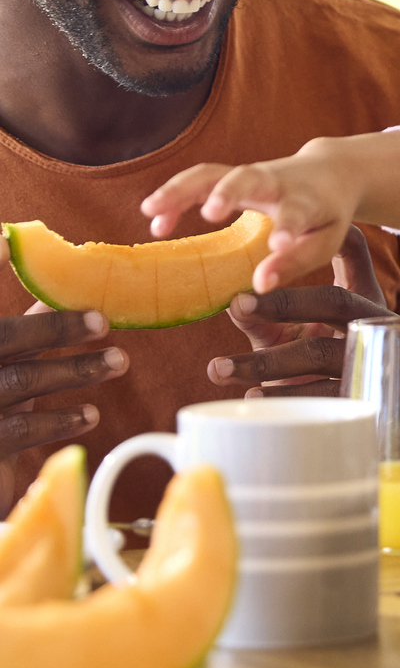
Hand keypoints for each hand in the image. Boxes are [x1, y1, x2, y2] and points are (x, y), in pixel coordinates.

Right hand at [0, 284, 126, 513]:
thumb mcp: (10, 356)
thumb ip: (33, 324)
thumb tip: (77, 286)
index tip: (5, 238)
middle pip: (4, 337)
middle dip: (53, 327)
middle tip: (103, 321)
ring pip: (21, 380)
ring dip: (75, 370)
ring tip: (119, 362)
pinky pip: (21, 429)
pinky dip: (60, 419)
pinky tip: (90, 414)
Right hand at [142, 143, 364, 294]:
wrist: (329, 173)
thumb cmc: (324, 217)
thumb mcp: (323, 242)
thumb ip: (293, 263)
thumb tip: (259, 286)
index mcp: (306, 201)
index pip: (297, 213)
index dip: (287, 229)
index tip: (277, 244)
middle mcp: (276, 182)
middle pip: (250, 177)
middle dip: (229, 192)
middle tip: (210, 211)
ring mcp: (250, 175)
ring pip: (213, 173)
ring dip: (182, 189)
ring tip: (152, 212)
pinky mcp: (229, 175)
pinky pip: (197, 179)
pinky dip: (174, 195)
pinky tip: (154, 218)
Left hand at [206, 227, 389, 397]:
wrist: (343, 405)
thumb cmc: (313, 356)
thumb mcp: (288, 330)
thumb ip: (262, 315)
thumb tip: (231, 304)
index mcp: (361, 292)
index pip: (352, 248)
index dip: (320, 238)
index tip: (273, 243)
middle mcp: (372, 320)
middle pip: (336, 301)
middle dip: (286, 302)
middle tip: (240, 304)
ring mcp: (370, 358)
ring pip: (318, 353)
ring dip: (267, 361)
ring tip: (221, 367)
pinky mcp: (360, 395)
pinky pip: (320, 394)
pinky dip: (284, 394)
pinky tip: (254, 394)